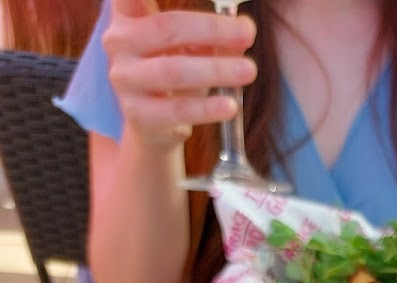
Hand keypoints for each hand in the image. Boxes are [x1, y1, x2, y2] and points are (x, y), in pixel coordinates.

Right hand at [103, 0, 257, 147]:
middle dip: (212, 29)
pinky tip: (230, 105)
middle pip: (167, 28)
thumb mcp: (192, 48)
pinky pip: (177, 109)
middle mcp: (120, 43)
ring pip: (173, 70)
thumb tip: (244, 30)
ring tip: (248, 71)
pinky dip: (207, 108)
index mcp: (129, 16)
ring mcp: (125, 79)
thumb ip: (213, 36)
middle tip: (248, 33)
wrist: (154, 125)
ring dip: (216, 70)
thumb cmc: (174, 73)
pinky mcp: (138, 114)